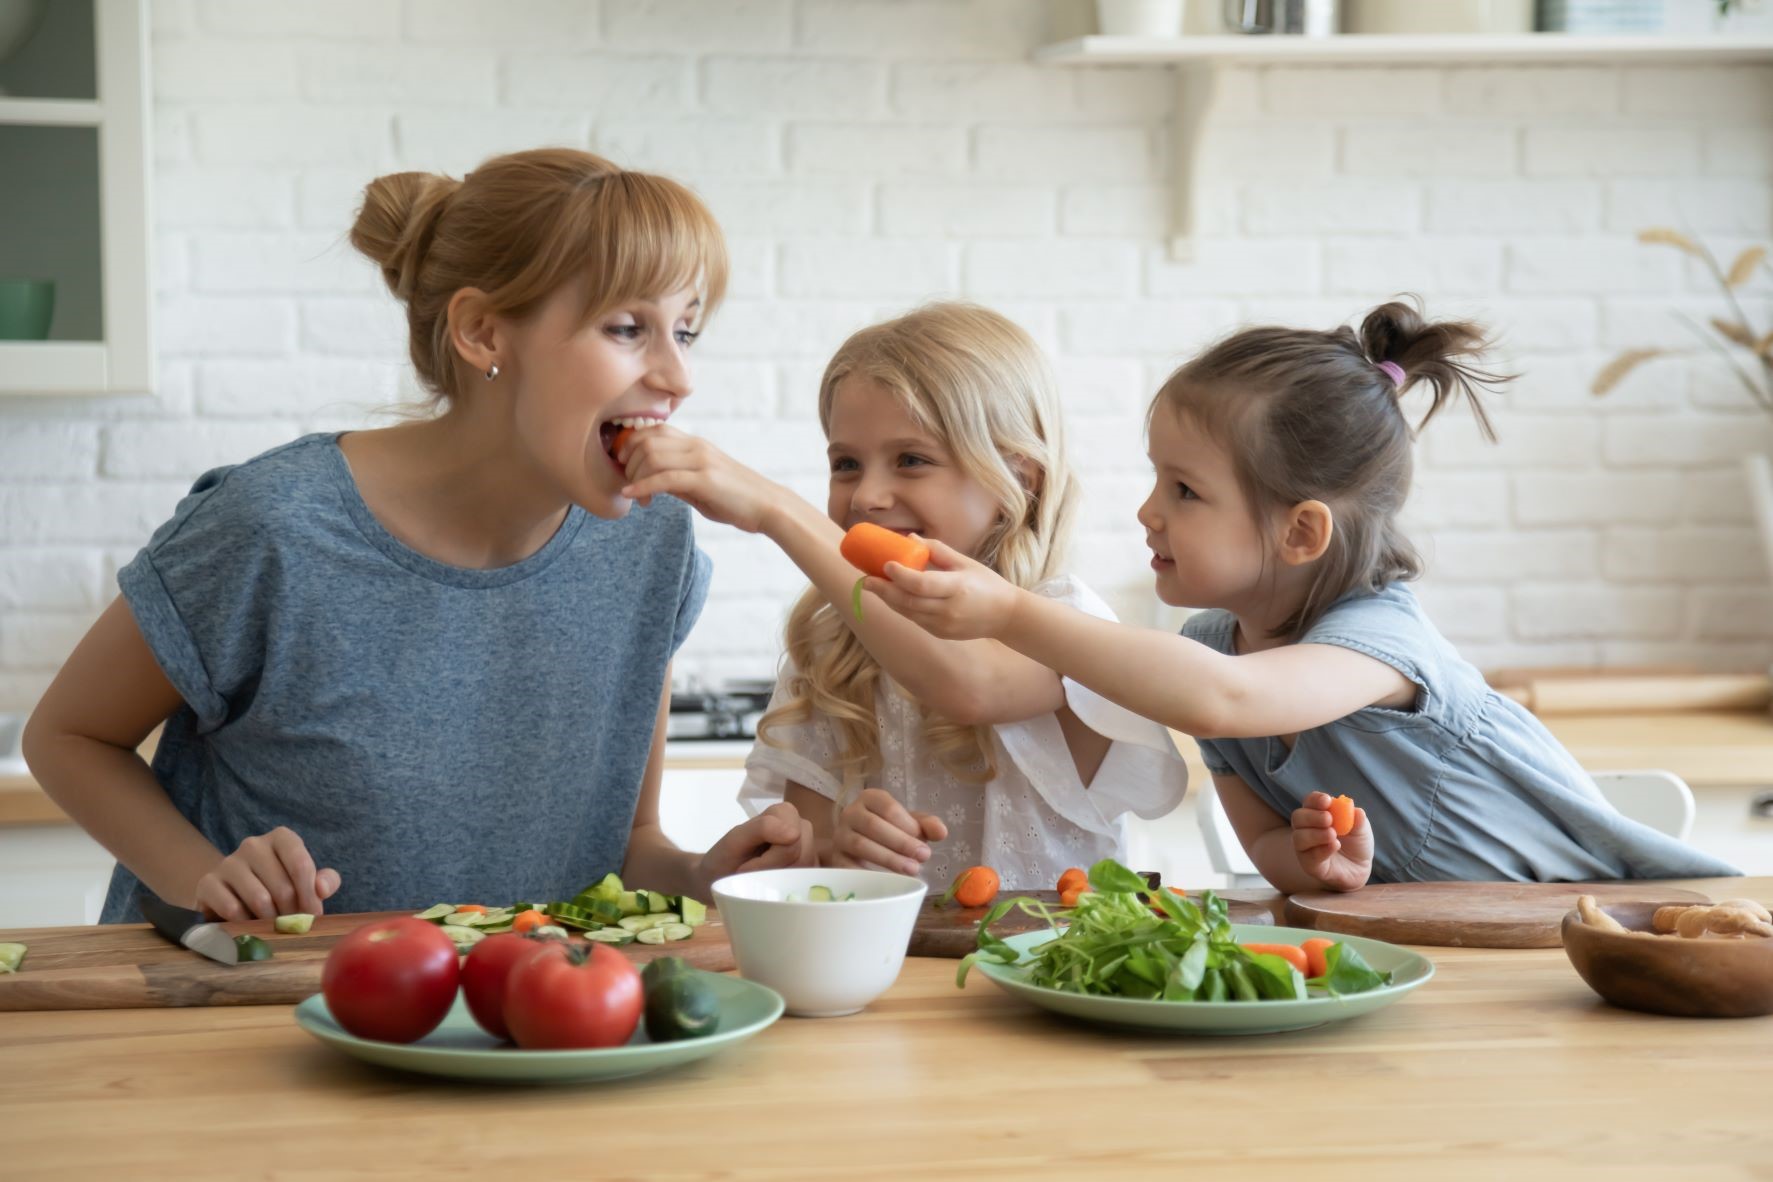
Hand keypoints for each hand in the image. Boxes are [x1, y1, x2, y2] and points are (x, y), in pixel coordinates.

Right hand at [195, 827, 340, 920]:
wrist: (233, 893)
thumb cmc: (278, 886)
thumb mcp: (306, 881)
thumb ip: (325, 881)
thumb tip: (321, 888)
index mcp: (281, 838)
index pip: (301, 865)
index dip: (309, 895)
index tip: (313, 915)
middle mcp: (253, 844)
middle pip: (282, 887)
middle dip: (291, 914)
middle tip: (292, 927)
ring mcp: (228, 862)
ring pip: (258, 899)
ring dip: (269, 920)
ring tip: (272, 926)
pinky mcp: (208, 883)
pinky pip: (232, 908)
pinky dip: (244, 923)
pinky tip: (248, 923)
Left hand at [617, 427, 783, 532]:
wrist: (769, 507)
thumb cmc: (737, 500)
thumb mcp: (702, 486)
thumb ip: (678, 481)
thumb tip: (652, 483)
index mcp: (696, 444)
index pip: (654, 430)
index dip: (631, 444)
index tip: (624, 465)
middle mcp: (697, 446)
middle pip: (647, 440)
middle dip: (627, 461)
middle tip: (626, 482)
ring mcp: (701, 461)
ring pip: (652, 456)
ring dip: (635, 476)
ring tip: (635, 496)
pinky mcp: (705, 480)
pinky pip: (665, 478)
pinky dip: (643, 487)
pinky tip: (633, 496)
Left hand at [694, 802, 816, 896]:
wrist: (717, 880)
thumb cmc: (723, 859)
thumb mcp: (734, 841)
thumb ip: (762, 828)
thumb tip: (794, 833)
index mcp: (784, 812)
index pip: (793, 841)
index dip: (769, 860)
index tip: (746, 867)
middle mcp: (801, 826)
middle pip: (803, 856)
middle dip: (775, 871)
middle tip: (752, 874)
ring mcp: (808, 848)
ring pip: (807, 870)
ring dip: (782, 880)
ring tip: (761, 878)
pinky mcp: (809, 869)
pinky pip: (809, 882)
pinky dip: (791, 887)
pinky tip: (774, 885)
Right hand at [829, 787, 947, 876]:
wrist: (859, 847)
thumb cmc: (889, 831)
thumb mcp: (910, 824)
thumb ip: (927, 825)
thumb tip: (941, 832)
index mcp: (870, 798)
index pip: (888, 807)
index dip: (907, 824)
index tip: (925, 842)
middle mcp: (851, 813)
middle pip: (874, 826)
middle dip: (901, 843)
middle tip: (923, 857)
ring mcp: (840, 835)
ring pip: (860, 845)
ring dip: (888, 859)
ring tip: (912, 870)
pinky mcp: (834, 858)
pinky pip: (847, 866)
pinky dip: (867, 874)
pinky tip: (887, 881)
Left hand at [860, 538, 1020, 640]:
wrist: (1006, 616)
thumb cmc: (986, 584)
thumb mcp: (966, 563)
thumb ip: (937, 551)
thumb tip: (909, 539)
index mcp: (958, 588)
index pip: (923, 584)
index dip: (901, 576)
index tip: (885, 564)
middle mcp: (949, 609)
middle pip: (909, 601)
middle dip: (884, 590)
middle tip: (865, 580)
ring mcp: (944, 625)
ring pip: (908, 613)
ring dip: (888, 599)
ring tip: (873, 586)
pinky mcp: (941, 633)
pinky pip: (915, 619)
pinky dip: (901, 607)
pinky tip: (891, 596)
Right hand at [1292, 791, 1371, 891]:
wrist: (1360, 868)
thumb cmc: (1356, 844)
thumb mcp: (1362, 829)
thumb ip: (1358, 820)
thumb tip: (1356, 810)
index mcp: (1317, 814)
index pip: (1309, 802)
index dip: (1315, 800)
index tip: (1327, 801)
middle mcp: (1306, 829)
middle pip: (1298, 817)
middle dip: (1312, 816)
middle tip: (1329, 818)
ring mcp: (1305, 847)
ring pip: (1299, 837)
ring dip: (1315, 834)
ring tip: (1333, 835)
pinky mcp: (1309, 865)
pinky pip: (1309, 857)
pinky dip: (1322, 850)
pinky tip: (1335, 846)